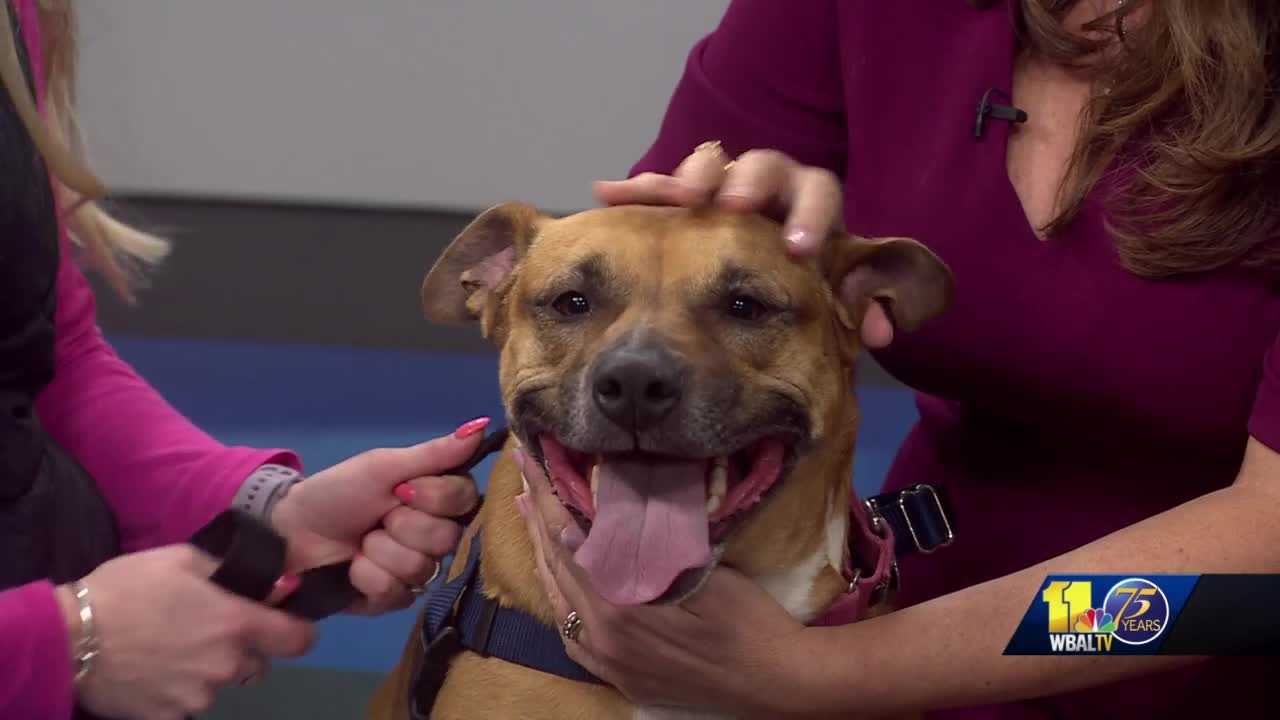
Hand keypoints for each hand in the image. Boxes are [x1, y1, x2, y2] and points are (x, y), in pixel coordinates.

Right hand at [60, 546, 312, 719]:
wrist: (69, 636)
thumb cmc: (129, 588)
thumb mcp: (183, 559)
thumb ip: (234, 572)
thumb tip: (276, 584)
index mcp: (237, 624)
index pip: (300, 639)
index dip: (296, 630)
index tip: (282, 624)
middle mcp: (227, 665)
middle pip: (257, 663)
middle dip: (242, 649)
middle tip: (205, 631)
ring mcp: (199, 696)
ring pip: (221, 684)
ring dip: (208, 670)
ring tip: (171, 649)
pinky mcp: (169, 717)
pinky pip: (187, 703)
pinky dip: (177, 690)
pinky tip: (153, 671)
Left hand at [269, 418, 487, 613]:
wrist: (292, 531)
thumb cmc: (338, 492)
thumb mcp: (383, 465)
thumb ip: (435, 452)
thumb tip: (483, 423)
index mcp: (436, 498)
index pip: (466, 500)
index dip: (434, 497)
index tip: (402, 490)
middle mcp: (434, 535)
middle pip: (447, 538)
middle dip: (402, 526)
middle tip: (377, 517)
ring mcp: (416, 569)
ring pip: (421, 567)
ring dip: (380, 551)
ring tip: (360, 543)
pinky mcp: (394, 599)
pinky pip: (398, 593)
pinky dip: (367, 576)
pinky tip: (352, 568)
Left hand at [511, 446, 814, 717]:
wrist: (777, 680)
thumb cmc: (748, 619)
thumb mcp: (701, 570)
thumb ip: (644, 549)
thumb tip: (590, 518)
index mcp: (618, 609)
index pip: (567, 541)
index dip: (546, 498)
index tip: (529, 462)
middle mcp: (601, 640)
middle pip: (554, 569)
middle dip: (536, 521)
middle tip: (523, 478)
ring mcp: (607, 663)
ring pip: (558, 602)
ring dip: (544, 557)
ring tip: (533, 517)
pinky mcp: (618, 676)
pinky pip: (572, 635)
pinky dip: (561, 599)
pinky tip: (559, 579)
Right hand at [595, 146, 893, 348]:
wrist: (761, 262)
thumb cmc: (802, 281)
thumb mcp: (831, 295)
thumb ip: (857, 308)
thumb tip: (881, 330)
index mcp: (809, 206)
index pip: (819, 193)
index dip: (812, 216)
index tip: (798, 249)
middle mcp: (769, 187)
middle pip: (765, 166)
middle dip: (749, 183)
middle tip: (731, 205)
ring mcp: (723, 187)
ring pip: (711, 165)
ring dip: (692, 177)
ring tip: (675, 196)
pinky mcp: (683, 198)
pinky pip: (659, 185)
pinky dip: (637, 190)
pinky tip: (605, 195)